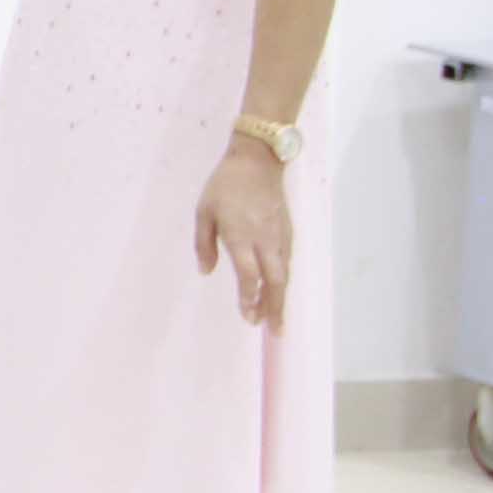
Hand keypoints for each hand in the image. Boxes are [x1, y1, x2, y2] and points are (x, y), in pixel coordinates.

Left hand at [194, 143, 292, 328]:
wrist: (258, 161)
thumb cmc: (225, 186)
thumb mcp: (204, 211)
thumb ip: (204, 244)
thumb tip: (206, 272)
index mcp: (241, 235)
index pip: (248, 274)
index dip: (249, 297)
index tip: (248, 317)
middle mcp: (264, 239)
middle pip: (274, 281)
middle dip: (273, 307)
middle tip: (272, 331)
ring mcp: (280, 235)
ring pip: (284, 274)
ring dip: (281, 298)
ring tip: (277, 320)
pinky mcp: (288, 231)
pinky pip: (288, 262)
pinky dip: (285, 281)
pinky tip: (280, 292)